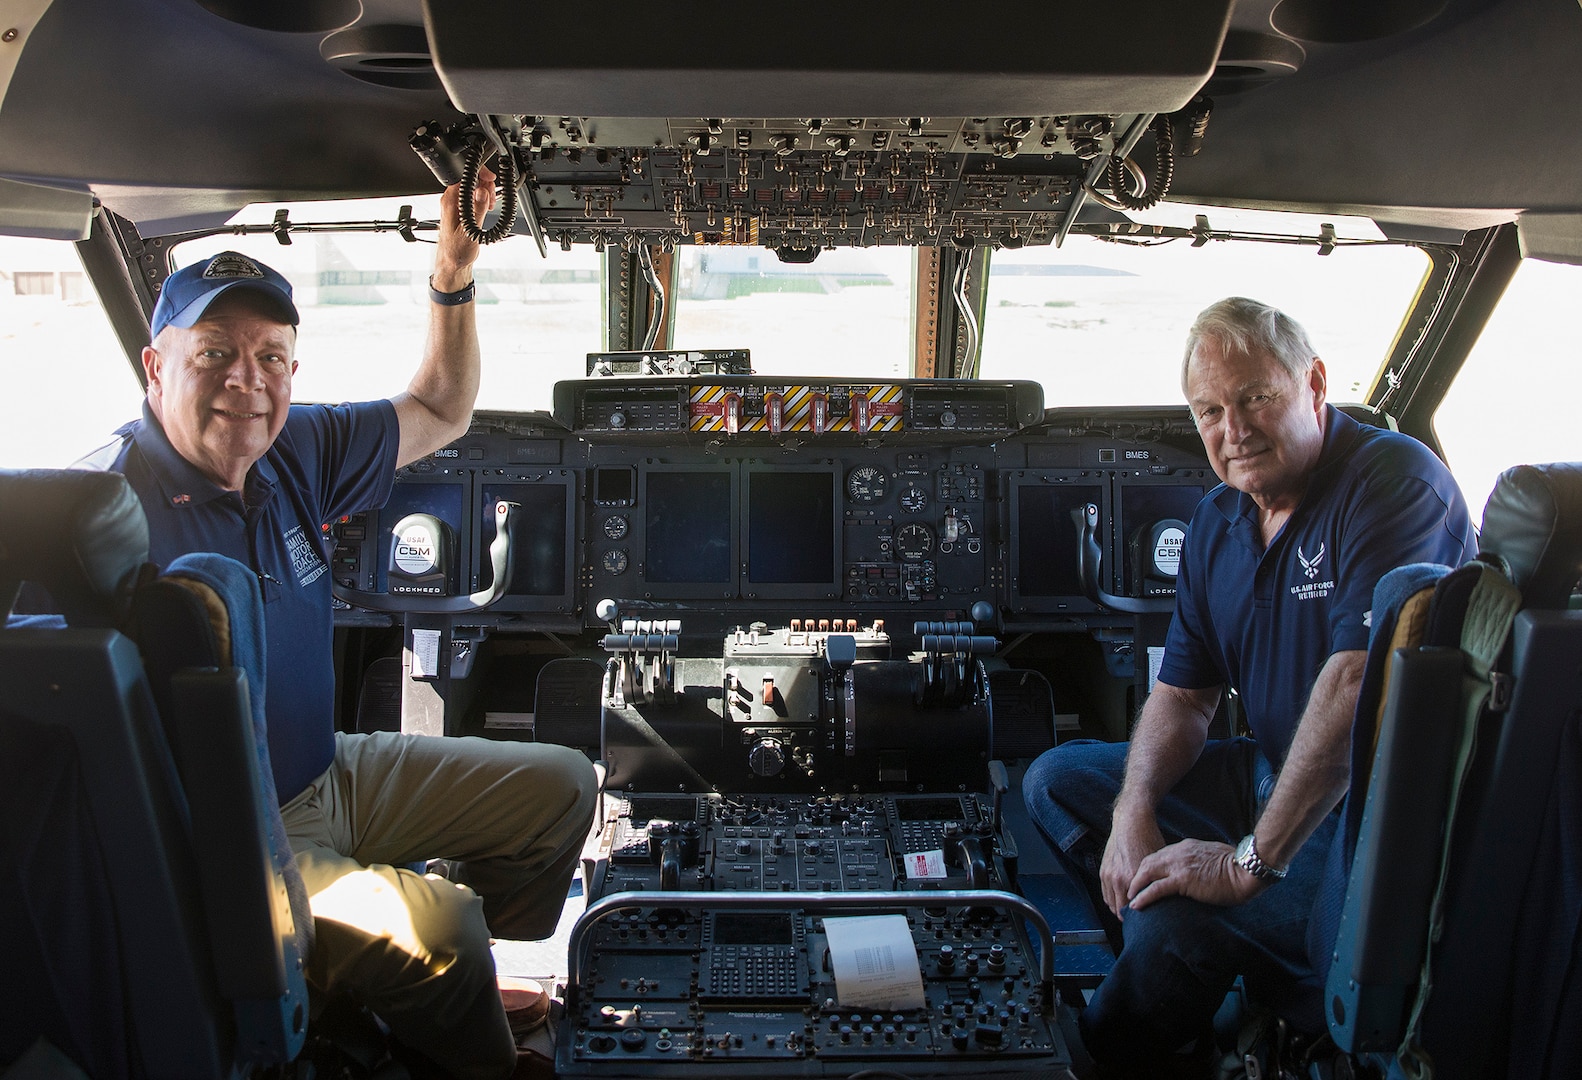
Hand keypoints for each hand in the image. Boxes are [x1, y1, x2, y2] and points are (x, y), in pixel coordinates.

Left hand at [433, 162, 496, 289]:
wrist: (453, 262)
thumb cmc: (456, 250)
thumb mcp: (470, 230)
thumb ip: (477, 209)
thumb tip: (482, 191)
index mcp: (450, 202)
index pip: (464, 176)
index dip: (479, 175)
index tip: (491, 181)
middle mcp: (451, 201)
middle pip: (470, 180)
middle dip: (485, 185)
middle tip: (492, 199)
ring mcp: (456, 205)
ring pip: (472, 188)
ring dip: (485, 193)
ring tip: (491, 205)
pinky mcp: (461, 210)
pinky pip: (472, 197)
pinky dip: (482, 200)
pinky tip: (487, 209)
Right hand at [1100, 808, 1164, 918]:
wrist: (1132, 823)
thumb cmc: (1149, 840)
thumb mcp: (1158, 863)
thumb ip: (1156, 882)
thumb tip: (1163, 899)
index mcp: (1134, 878)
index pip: (1135, 909)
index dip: (1142, 919)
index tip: (1148, 923)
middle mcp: (1119, 879)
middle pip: (1121, 911)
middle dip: (1129, 917)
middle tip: (1139, 922)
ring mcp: (1109, 876)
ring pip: (1111, 904)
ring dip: (1119, 910)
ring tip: (1130, 914)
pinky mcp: (1103, 871)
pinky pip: (1105, 894)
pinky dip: (1112, 901)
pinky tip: (1121, 902)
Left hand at [1126, 838, 1266, 910]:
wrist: (1246, 870)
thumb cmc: (1236, 867)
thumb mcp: (1212, 857)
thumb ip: (1200, 861)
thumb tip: (1198, 872)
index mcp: (1185, 847)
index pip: (1159, 856)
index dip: (1148, 868)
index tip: (1143, 879)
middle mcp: (1178, 853)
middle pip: (1148, 862)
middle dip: (1137, 876)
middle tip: (1131, 889)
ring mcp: (1179, 865)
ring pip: (1147, 873)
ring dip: (1135, 886)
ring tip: (1129, 899)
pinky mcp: (1182, 880)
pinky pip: (1156, 888)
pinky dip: (1143, 896)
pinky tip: (1136, 905)